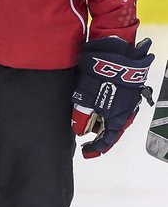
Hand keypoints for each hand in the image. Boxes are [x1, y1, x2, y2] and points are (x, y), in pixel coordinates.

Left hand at [71, 36, 153, 157]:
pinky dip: (103, 110)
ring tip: (85, 120)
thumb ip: (80, 117)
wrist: (116, 53)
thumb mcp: (84, 99)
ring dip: (100, 121)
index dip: (96, 148)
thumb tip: (79, 130)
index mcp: (118, 119)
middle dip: (98, 134)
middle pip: (111, 129)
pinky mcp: (125, 90)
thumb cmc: (100, 78)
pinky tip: (93, 105)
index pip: (107, 140)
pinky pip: (114, 106)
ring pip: (112, 117)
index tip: (86, 153)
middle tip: (85, 137)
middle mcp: (126, 112)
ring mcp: (128, 101)